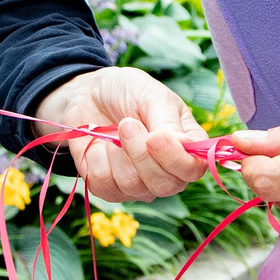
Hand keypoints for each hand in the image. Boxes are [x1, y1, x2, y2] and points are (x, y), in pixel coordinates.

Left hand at [32, 67, 206, 200]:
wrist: (87, 94)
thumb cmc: (127, 91)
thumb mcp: (152, 96)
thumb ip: (169, 123)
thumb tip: (182, 147)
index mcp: (186, 146)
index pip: (193, 169)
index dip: (175, 159)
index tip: (154, 137)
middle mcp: (167, 171)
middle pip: (165, 185)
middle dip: (141, 155)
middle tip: (127, 124)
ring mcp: (139, 183)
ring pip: (132, 186)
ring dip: (117, 153)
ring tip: (114, 129)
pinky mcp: (110, 188)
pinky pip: (105, 185)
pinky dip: (97, 159)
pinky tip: (98, 144)